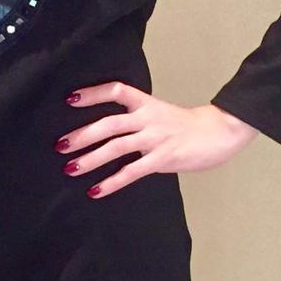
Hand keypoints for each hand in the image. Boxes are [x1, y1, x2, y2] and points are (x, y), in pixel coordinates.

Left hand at [55, 80, 258, 197]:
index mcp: (147, 103)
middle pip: (109, 123)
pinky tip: (96, 190)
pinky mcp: (163, 158)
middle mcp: (148, 118)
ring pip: (116, 147)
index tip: (71, 100)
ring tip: (70, 168)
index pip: (117, 90)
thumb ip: (138, 121)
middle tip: (60, 145)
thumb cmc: (188, 126)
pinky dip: (112, 182)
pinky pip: (132, 171)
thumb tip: (110, 133)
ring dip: (90, 159)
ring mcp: (155, 138)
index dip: (93, 93)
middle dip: (82, 135)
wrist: (220, 132)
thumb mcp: (161, 115)